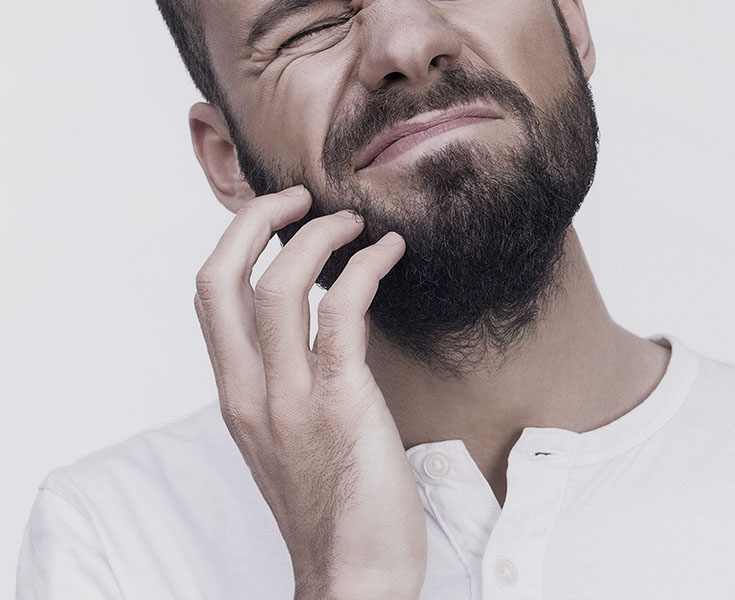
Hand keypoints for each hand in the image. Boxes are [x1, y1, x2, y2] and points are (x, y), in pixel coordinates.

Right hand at [192, 185, 425, 599]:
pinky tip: (390, 255)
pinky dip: (366, 271)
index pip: (209, 298)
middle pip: (221, 279)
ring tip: (355, 223)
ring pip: (281, 288)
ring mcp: (291, 400)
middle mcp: (250, 392)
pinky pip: (343, 317)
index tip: (273, 216)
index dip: (234, 242)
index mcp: (235, 396)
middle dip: (257, 220)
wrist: (355, 573)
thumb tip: (310, 326)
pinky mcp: (342, 406)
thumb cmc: (330, 505)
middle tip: (300, 198)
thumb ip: (282, 382)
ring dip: (320, 237)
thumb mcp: (285, 438)